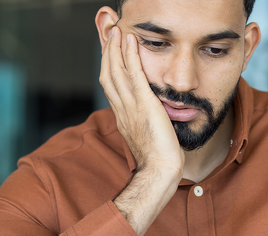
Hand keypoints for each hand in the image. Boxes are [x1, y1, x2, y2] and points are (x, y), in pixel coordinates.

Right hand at [99, 28, 183, 176]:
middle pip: (107, 75)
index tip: (110, 52)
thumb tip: (155, 116)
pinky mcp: (144, 105)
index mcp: (122, 117)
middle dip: (107, 53)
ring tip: (117, 31)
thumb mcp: (149, 136)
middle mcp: (122, 109)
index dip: (108, 67)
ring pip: (116, 72)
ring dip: (115, 49)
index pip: (111, 86)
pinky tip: (131, 42)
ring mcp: (131, 107)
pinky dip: (130, 56)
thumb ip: (147, 123)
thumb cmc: (159, 160)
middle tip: (109, 34)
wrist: (159, 170)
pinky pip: (134, 75)